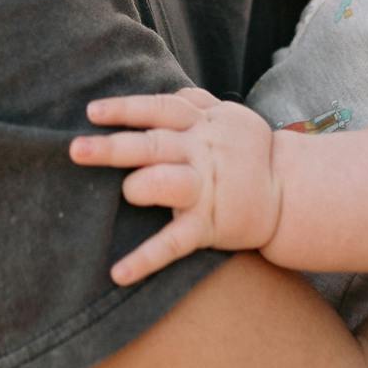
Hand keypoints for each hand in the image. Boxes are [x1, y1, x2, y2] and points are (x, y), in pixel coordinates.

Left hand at [73, 87, 284, 284]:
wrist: (291, 191)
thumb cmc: (249, 151)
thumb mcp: (230, 116)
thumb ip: (197, 103)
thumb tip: (166, 93)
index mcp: (202, 125)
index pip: (159, 109)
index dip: (126, 109)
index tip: (92, 111)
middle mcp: (200, 153)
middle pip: (151, 145)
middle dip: (112, 147)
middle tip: (76, 149)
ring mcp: (205, 189)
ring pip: (165, 183)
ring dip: (139, 188)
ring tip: (124, 193)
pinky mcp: (209, 225)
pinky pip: (174, 243)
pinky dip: (146, 260)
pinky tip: (118, 274)